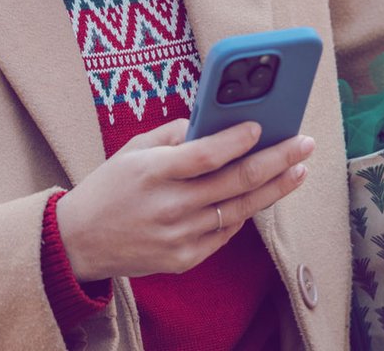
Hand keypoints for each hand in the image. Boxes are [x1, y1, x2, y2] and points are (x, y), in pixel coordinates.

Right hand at [54, 118, 314, 281]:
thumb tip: (214, 123)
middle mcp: (170, 205)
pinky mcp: (184, 259)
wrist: (79, 242)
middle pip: (236, 182)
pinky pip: (226, 233)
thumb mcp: (133, 150)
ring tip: (298, 170)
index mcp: (153, 171)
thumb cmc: (109, 187)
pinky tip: (263, 195)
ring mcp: (179, 236)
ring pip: (240, 210)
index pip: (207, 154)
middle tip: (304, 144)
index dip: (239, 140)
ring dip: (274, 189)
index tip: (263, 125)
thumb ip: (173, 135)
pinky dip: (245, 212)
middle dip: (278, 160)